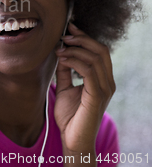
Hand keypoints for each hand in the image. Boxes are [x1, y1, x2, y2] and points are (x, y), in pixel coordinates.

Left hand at [54, 23, 115, 158]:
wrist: (72, 138)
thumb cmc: (69, 116)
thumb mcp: (65, 87)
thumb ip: (65, 71)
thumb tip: (61, 52)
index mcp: (102, 79)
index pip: (100, 51)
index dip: (85, 37)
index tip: (69, 28)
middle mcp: (107, 82)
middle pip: (101, 50)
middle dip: (82, 38)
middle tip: (64, 35)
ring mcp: (104, 89)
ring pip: (96, 58)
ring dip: (75, 49)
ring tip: (59, 48)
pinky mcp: (97, 95)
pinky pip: (89, 71)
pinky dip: (74, 61)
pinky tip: (62, 59)